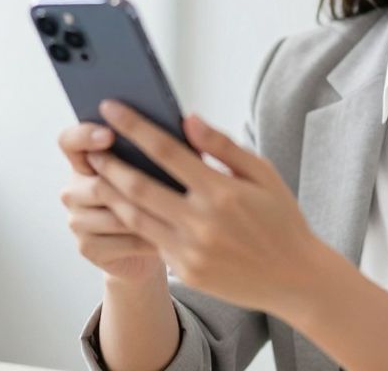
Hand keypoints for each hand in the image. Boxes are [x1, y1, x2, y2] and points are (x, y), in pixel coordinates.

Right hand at [57, 122, 165, 283]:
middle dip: (135, 189)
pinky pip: (120, 241)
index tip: (111, 134)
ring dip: (146, 218)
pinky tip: (169, 240)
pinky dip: (146, 240)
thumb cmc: (158, 196)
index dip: (85, 135)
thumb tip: (185, 124)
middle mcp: (74, 190)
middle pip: (99, 185)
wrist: (151, 244)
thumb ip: (160, 146)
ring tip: (177, 217)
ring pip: (114, 215)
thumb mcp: (158, 169)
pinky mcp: (86, 247)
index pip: (70, 140)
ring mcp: (77, 220)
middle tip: (171, 190)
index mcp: (86, 161)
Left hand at [87, 100, 326, 315]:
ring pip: (135, 217)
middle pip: (139, 186)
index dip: (134, 127)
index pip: (166, 150)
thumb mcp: (263, 174)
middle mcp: (201, 222)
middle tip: (92, 147)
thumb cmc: (281, 219)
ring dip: (111, 194)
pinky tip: (120, 206)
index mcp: (221, 191)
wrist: (295, 278)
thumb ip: (223, 146)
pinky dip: (132, 222)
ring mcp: (190, 250)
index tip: (111, 109)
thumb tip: (188, 119)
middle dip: (110, 163)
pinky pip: (150, 241)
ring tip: (97, 175)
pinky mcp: (186, 271)